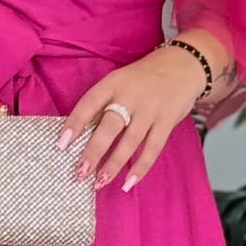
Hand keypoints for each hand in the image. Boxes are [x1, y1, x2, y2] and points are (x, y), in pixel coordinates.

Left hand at [56, 46, 206, 192]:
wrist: (184, 63)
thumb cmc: (143, 78)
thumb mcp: (120, 81)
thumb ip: (104, 104)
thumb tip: (81, 135)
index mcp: (113, 83)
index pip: (89, 103)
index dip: (75, 124)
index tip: (62, 145)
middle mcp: (131, 95)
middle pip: (109, 126)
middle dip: (94, 151)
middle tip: (80, 172)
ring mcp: (150, 109)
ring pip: (130, 141)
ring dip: (114, 165)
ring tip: (100, 182)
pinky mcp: (167, 121)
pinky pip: (153, 148)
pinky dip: (141, 167)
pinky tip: (128, 182)